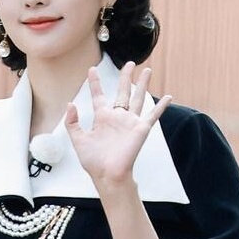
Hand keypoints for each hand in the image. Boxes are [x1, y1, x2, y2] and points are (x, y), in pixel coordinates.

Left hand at [64, 61, 171, 186]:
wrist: (107, 175)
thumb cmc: (93, 161)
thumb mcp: (78, 140)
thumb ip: (72, 122)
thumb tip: (69, 104)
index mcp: (102, 118)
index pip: (99, 95)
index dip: (95, 82)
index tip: (92, 69)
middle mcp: (117, 117)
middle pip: (123, 91)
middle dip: (126, 77)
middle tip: (129, 63)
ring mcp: (130, 122)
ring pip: (138, 97)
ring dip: (143, 84)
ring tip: (147, 70)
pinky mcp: (141, 128)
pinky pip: (153, 115)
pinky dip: (161, 106)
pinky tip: (168, 97)